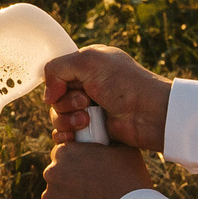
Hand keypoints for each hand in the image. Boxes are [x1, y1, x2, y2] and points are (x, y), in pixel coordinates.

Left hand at [41, 139, 153, 198]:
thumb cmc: (130, 181)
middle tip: (92, 190)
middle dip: (72, 180)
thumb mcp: (126, 150)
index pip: (65, 153)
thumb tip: (108, 133)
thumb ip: (109, 139)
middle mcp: (51, 172)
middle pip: (59, 174)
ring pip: (56, 195)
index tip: (90, 170)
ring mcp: (49, 196)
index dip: (79, 161)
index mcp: (65, 152)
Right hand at [44, 47, 172, 151]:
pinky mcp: (91, 130)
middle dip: (65, 103)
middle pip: (54, 97)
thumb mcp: (89, 61)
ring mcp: (89, 109)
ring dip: (66, 120)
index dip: (56, 82)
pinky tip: (75, 136)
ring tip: (87, 120)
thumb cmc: (125, 84)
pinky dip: (66, 136)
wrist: (149, 115)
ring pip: (57, 116)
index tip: (63, 87)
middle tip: (86, 102)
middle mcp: (87, 86)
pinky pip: (65, 135)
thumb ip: (58, 68)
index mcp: (88, 65)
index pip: (57, 73)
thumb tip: (47, 95)